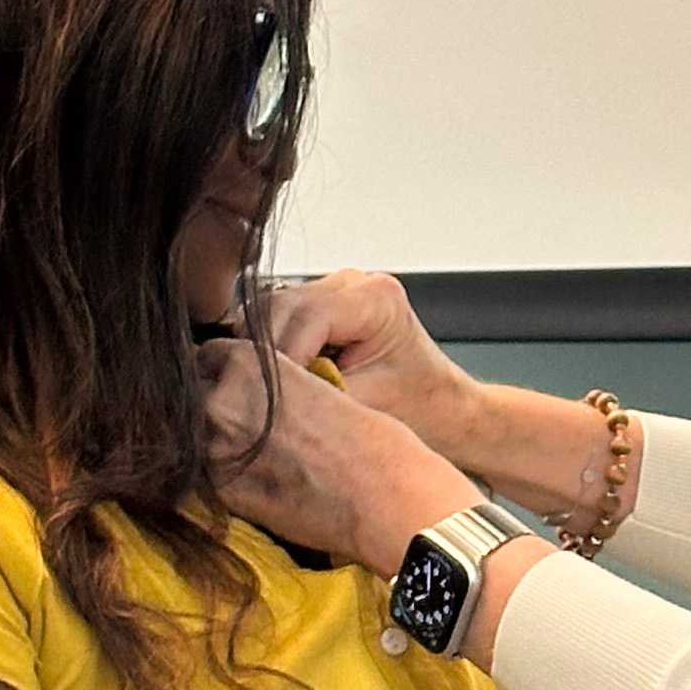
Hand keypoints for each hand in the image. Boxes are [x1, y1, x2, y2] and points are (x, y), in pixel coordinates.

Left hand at [196, 339, 478, 574]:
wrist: (386, 495)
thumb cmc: (371, 441)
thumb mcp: (314, 382)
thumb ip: (264, 381)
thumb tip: (235, 389)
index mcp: (247, 363)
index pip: (203, 356)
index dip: (218, 372)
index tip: (231, 386)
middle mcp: (222, 400)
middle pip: (187, 393)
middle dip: (205, 403)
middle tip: (241, 422)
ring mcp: (216, 447)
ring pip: (190, 434)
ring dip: (209, 439)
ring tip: (252, 451)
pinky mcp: (222, 490)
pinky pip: (204, 474)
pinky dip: (223, 473)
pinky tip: (258, 477)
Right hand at [258, 271, 481, 455]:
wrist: (442, 403)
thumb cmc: (420, 405)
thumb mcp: (369, 406)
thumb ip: (318, 395)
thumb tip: (264, 400)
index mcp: (377, 298)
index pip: (305, 316)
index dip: (277, 357)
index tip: (262, 395)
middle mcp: (354, 283)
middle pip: (279, 306)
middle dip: (260, 353)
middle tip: (249, 397)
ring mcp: (335, 289)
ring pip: (270, 310)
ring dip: (258, 351)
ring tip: (258, 392)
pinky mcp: (320, 304)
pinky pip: (277, 319)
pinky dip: (268, 349)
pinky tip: (270, 381)